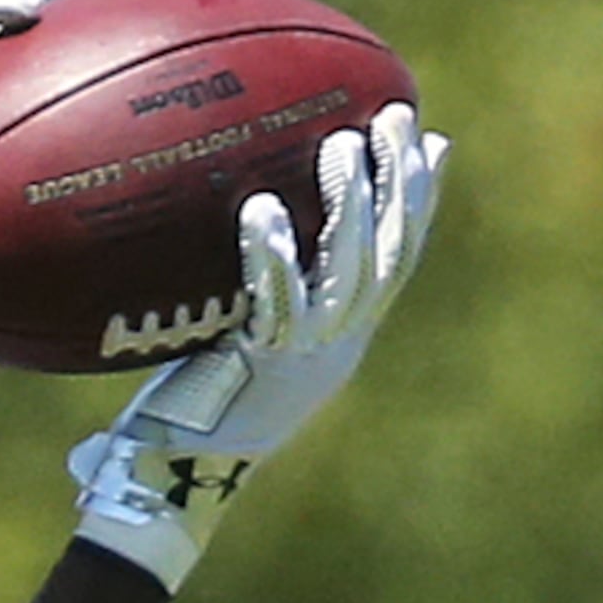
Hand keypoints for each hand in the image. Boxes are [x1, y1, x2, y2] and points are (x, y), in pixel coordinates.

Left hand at [65, 101, 446, 591]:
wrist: (169, 487)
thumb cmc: (191, 412)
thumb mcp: (240, 344)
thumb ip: (262, 292)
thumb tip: (255, 223)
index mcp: (341, 343)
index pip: (398, 261)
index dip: (422, 200)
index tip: (433, 138)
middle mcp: (336, 350)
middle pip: (390, 255)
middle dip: (403, 182)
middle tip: (397, 115)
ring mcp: (304, 361)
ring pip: (350, 273)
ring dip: (352, 204)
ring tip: (342, 143)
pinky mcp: (261, 371)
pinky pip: (274, 304)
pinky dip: (271, 255)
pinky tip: (263, 208)